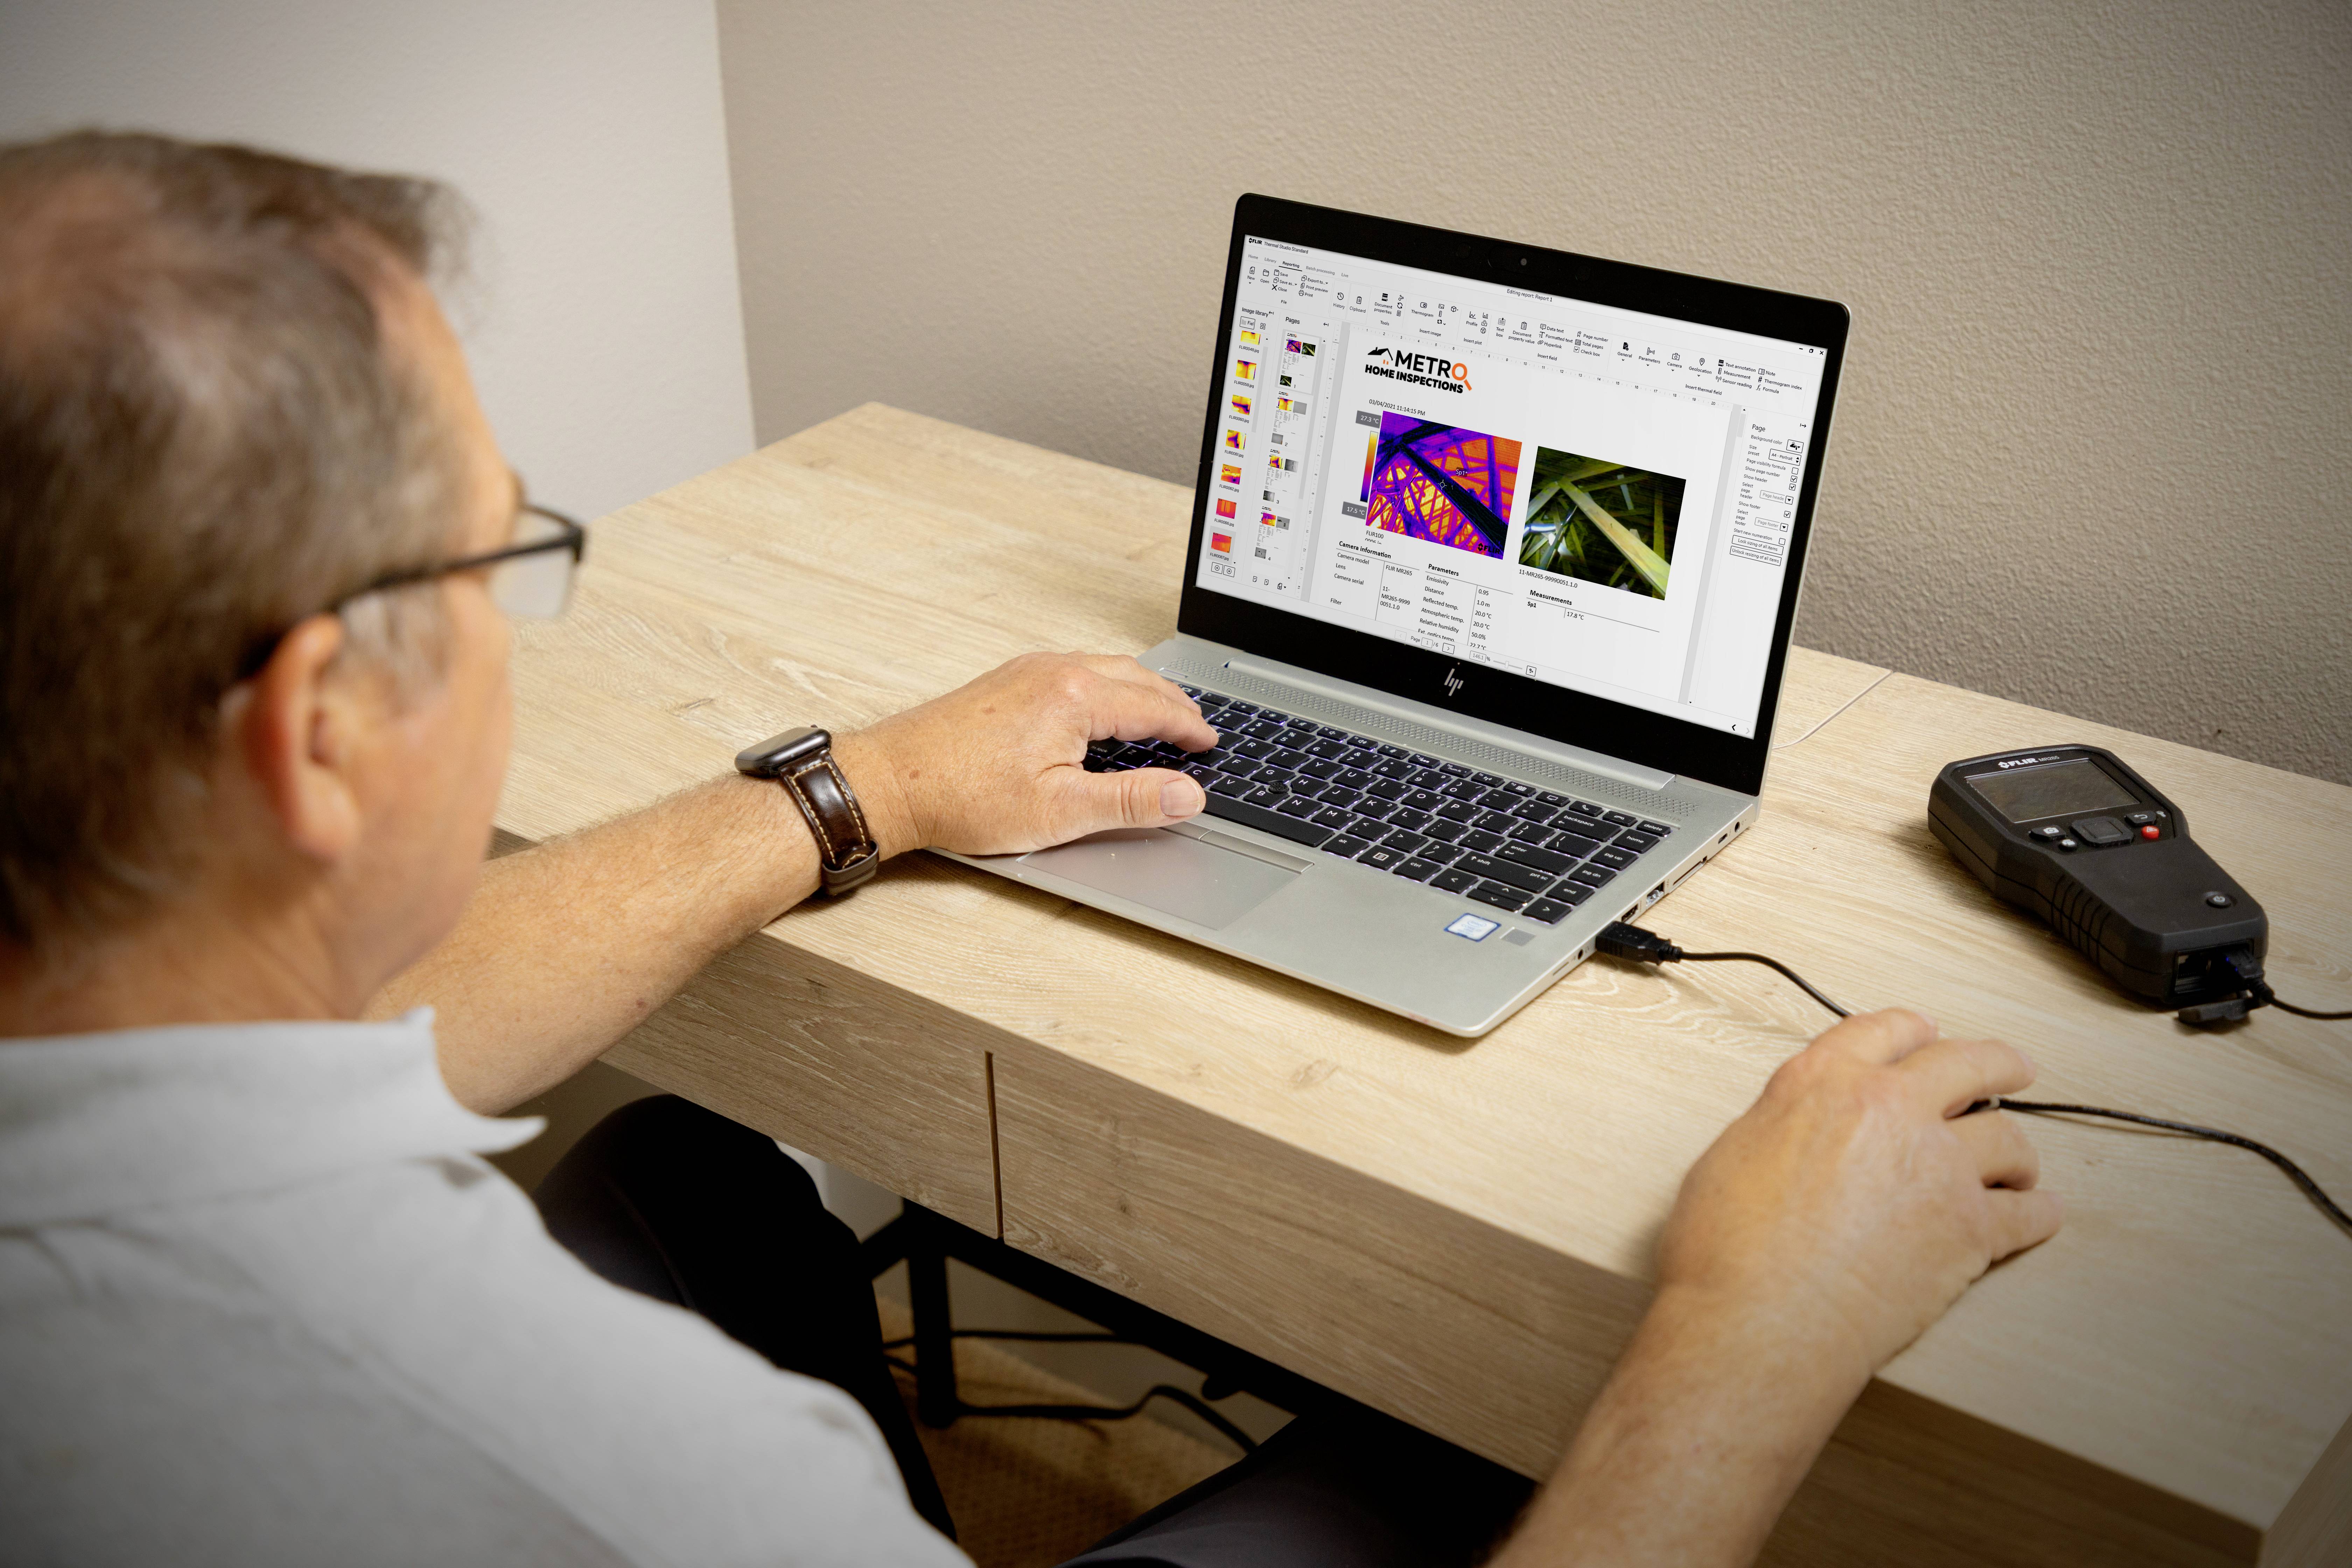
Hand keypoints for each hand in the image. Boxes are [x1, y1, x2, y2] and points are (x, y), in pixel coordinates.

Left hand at [837, 652, 1219, 856]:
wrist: (889, 781)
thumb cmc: (962, 797)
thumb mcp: (1060, 812)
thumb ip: (1131, 801)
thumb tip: (1188, 795)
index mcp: (1074, 696)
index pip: (1155, 708)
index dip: (1190, 729)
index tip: (1210, 744)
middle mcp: (1053, 669)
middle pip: (1135, 678)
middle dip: (1173, 703)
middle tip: (1197, 728)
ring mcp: (1026, 669)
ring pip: (1104, 668)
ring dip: (1140, 691)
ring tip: (1160, 717)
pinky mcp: (1006, 679)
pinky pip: (1073, 670)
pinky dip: (1105, 686)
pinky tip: (1103, 711)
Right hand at [1655, 1008, 2063, 1391]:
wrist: (1762, 1319)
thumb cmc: (1730, 1252)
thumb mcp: (1733, 1154)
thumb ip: (1782, 1125)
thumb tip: (1799, 1132)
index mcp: (1821, 1084)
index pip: (1882, 1032)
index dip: (1911, 1031)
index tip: (1927, 1035)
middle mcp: (1888, 1109)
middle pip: (1965, 1063)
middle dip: (1996, 1065)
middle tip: (2011, 1070)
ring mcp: (1938, 1165)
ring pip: (2007, 1138)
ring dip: (2015, 1150)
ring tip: (2018, 1165)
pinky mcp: (1971, 1228)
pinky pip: (2028, 1213)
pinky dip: (2038, 1213)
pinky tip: (2039, 1213)